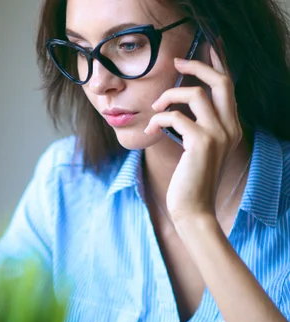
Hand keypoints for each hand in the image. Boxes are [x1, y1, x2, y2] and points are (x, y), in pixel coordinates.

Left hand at [144, 47, 242, 226]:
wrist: (193, 210)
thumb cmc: (190, 183)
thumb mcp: (198, 152)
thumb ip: (197, 129)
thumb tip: (177, 109)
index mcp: (232, 128)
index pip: (228, 88)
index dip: (216, 65)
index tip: (203, 49)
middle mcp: (231, 128)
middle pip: (220, 81)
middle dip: (197, 65)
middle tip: (177, 62)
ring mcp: (218, 134)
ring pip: (195, 93)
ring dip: (169, 95)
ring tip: (155, 109)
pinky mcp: (201, 143)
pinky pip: (175, 116)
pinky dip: (159, 119)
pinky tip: (151, 131)